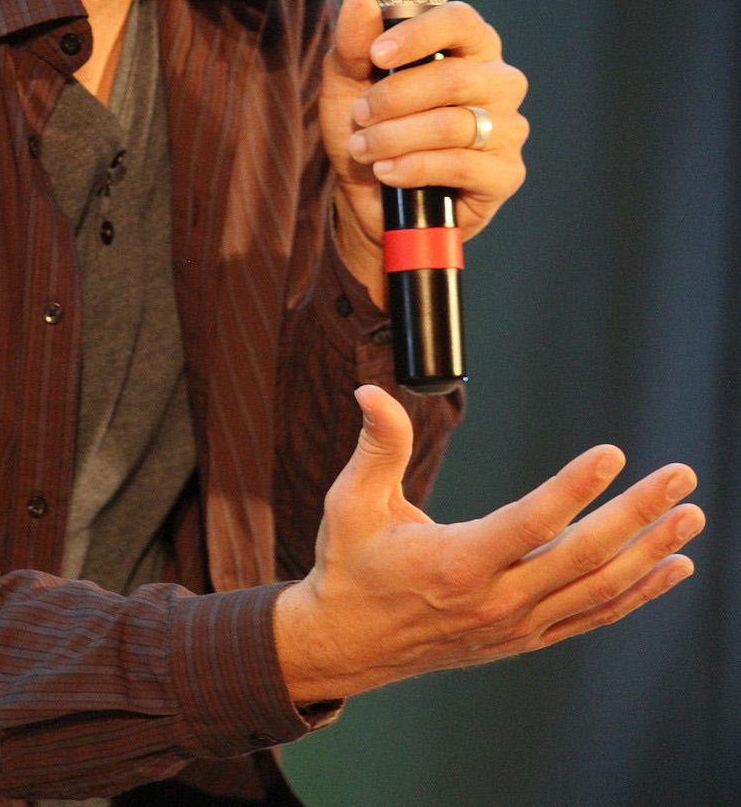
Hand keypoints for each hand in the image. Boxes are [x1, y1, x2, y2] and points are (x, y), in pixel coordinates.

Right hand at [273, 386, 703, 704]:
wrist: (347, 642)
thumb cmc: (351, 565)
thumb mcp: (352, 500)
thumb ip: (376, 445)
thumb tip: (370, 392)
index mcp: (455, 563)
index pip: (530, 523)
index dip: (574, 488)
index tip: (612, 455)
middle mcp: (494, 601)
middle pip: (582, 556)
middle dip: (637, 514)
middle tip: (680, 479)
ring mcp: (516, 625)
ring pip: (598, 590)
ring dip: (650, 552)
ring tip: (689, 518)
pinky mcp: (524, 637)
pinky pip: (592, 616)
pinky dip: (636, 595)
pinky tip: (670, 569)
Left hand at [319, 0, 528, 270]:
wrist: (370, 196)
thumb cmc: (368, 127)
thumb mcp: (347, 82)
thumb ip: (353, 42)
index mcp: (468, 46)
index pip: (460, 20)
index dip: (418, 34)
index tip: (377, 55)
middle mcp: (497, 81)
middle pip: (453, 78)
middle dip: (394, 99)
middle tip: (360, 115)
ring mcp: (508, 128)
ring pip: (453, 124)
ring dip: (396, 137)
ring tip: (364, 149)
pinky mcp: (505, 173)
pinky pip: (461, 165)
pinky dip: (414, 167)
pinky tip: (388, 171)